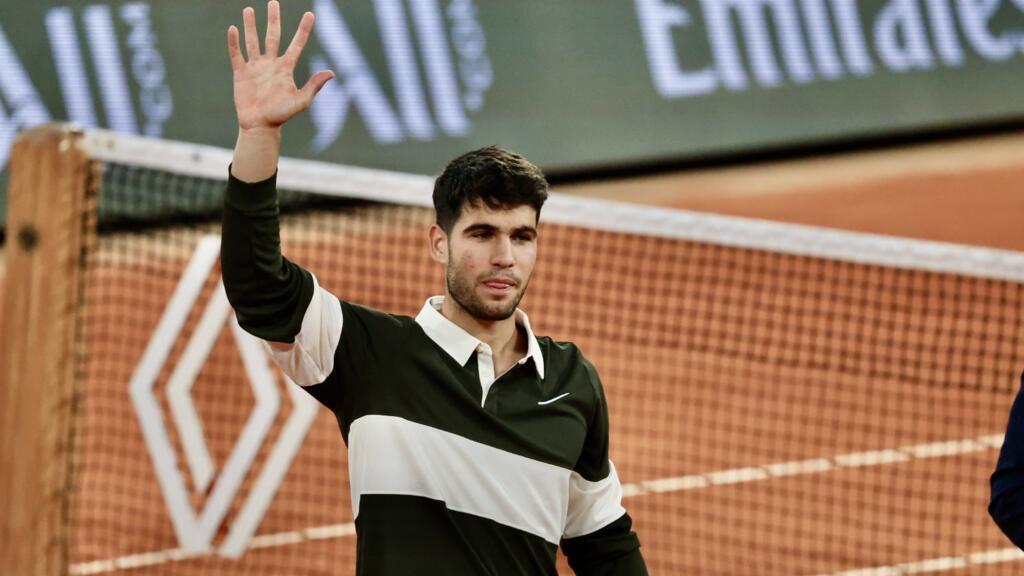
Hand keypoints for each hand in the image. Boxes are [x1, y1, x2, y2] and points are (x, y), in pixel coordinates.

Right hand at [227, 1, 333, 132]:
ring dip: (251, 26)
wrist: (260, 126)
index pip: (297, 44)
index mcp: (286, 68)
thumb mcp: (301, 101)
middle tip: (273, 2)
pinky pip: (237, 54)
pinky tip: (233, 29)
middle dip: (273, 19)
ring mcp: (255, 67)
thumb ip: (314, 86)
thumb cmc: (281, 115)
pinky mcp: (241, 73)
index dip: (304, 30)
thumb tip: (331, 72)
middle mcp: (271, 64)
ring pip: (253, 41)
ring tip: (249, 10)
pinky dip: (234, 42)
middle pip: (273, 36)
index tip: (310, 14)